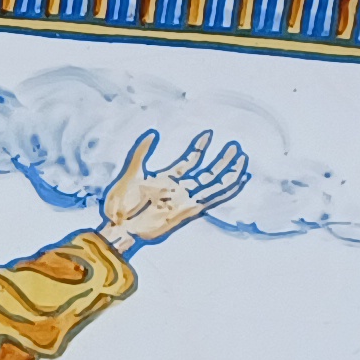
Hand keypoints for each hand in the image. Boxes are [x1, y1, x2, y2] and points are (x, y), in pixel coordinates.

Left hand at [98, 130, 251, 250]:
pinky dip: (228, 189)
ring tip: (240, 155)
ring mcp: (185, 199)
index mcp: (166, 180)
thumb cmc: (119, 204)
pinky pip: (214, 198)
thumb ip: (141, 152)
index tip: (207, 134)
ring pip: (214, 184)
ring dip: (229, 171)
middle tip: (234, 145)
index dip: (199, 147)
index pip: (189, 160)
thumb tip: (153, 132)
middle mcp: (179, 190)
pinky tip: (240, 178)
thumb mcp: (131, 172)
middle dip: (222, 160)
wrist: (119, 227)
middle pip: (207, 173)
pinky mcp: (189, 210)